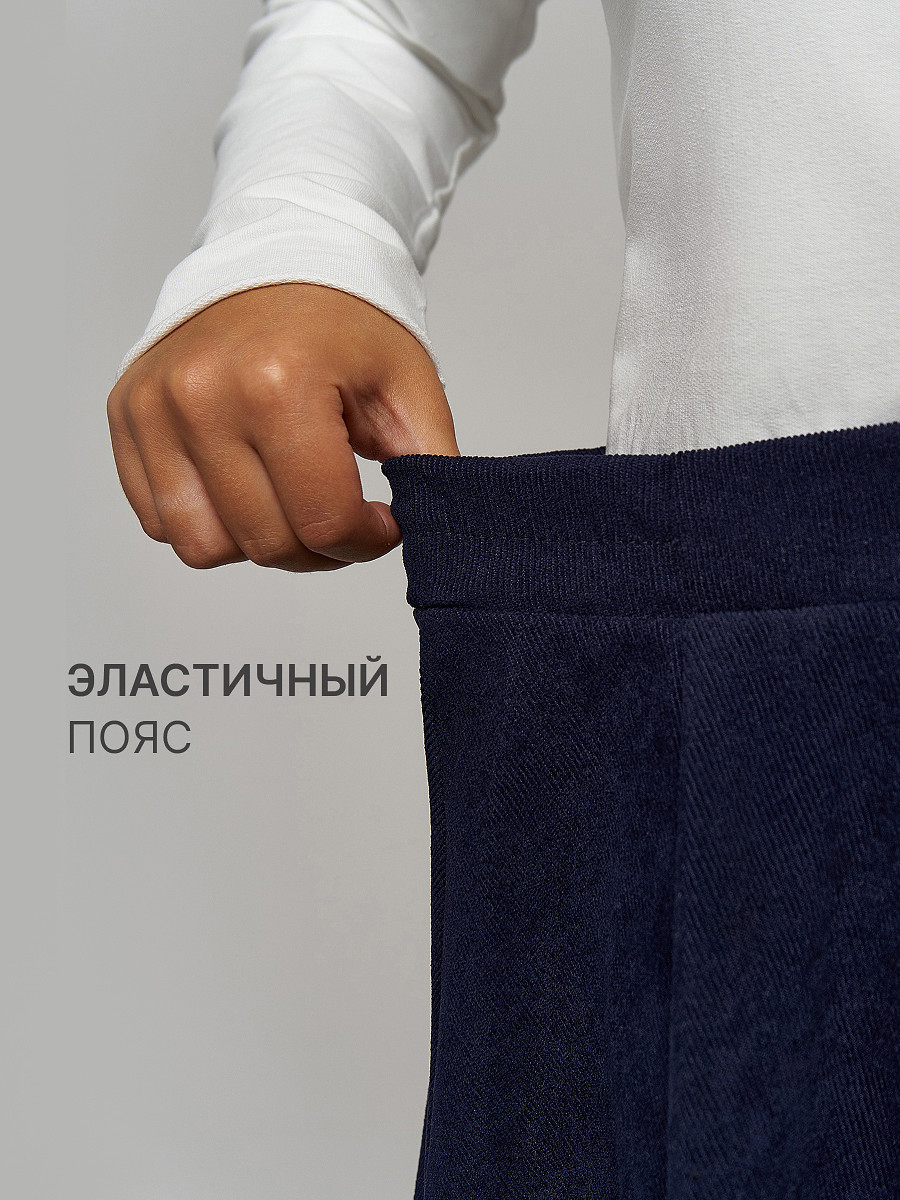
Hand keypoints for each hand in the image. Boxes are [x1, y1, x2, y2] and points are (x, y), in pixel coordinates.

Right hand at [106, 283, 458, 571]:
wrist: (280, 257)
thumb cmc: (345, 320)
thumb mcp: (408, 387)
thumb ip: (429, 466)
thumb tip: (437, 534)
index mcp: (279, 384)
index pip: (324, 522)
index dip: (366, 541)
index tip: (381, 522)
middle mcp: (204, 396)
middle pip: (267, 543)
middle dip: (319, 547)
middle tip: (341, 513)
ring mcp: (154, 407)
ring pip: (205, 547)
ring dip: (258, 541)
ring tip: (290, 500)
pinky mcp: (127, 416)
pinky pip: (161, 520)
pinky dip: (208, 520)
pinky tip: (246, 485)